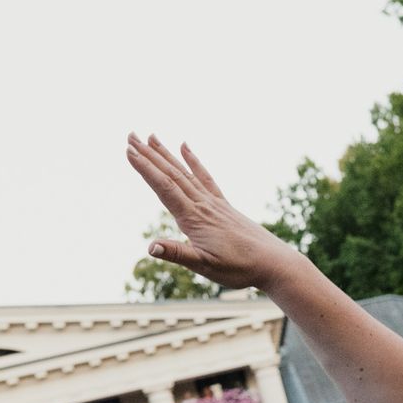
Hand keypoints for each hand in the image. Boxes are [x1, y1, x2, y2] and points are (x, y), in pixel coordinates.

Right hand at [126, 135, 301, 290]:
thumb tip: (151, 247)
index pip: (164, 188)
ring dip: (166, 154)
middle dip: (149, 155)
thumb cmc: (239, 268)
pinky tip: (185, 148)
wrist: (273, 262)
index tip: (129, 151)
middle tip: (131, 135)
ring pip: (185, 173)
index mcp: (194, 218)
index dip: (145, 169)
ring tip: (151, 137)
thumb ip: (178, 254)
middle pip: (172, 174)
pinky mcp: (223, 205)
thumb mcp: (205, 266)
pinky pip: (205, 178)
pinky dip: (193, 161)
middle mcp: (203, 205)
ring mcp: (214, 203)